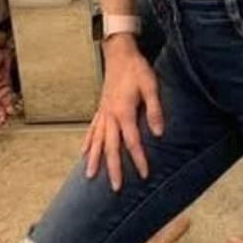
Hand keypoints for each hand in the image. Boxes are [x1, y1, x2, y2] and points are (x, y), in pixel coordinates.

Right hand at [80, 36, 164, 191]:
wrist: (120, 54)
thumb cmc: (137, 70)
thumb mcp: (151, 87)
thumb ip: (154, 110)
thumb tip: (159, 133)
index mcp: (124, 112)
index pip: (132, 142)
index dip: (139, 159)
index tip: (144, 175)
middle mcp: (110, 116)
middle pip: (111, 147)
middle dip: (113, 168)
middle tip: (115, 188)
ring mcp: (103, 113)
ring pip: (97, 141)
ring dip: (94, 159)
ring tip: (89, 177)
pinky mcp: (100, 108)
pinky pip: (92, 130)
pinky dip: (88, 143)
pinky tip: (83, 153)